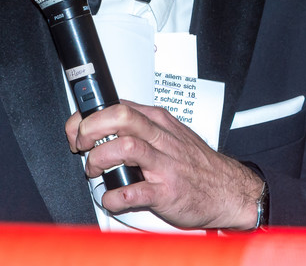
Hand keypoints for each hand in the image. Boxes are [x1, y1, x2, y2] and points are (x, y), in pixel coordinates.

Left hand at [65, 100, 262, 229]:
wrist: (229, 190)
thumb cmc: (196, 164)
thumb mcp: (170, 134)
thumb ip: (141, 129)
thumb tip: (104, 129)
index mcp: (158, 121)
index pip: (116, 106)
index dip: (88, 117)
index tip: (76, 130)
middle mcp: (160, 138)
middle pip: (119, 117)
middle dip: (91, 130)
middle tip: (82, 146)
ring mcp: (164, 164)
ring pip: (124, 148)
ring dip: (99, 160)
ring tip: (95, 172)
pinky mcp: (166, 192)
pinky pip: (132, 192)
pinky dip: (114, 197)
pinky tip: (111, 198)